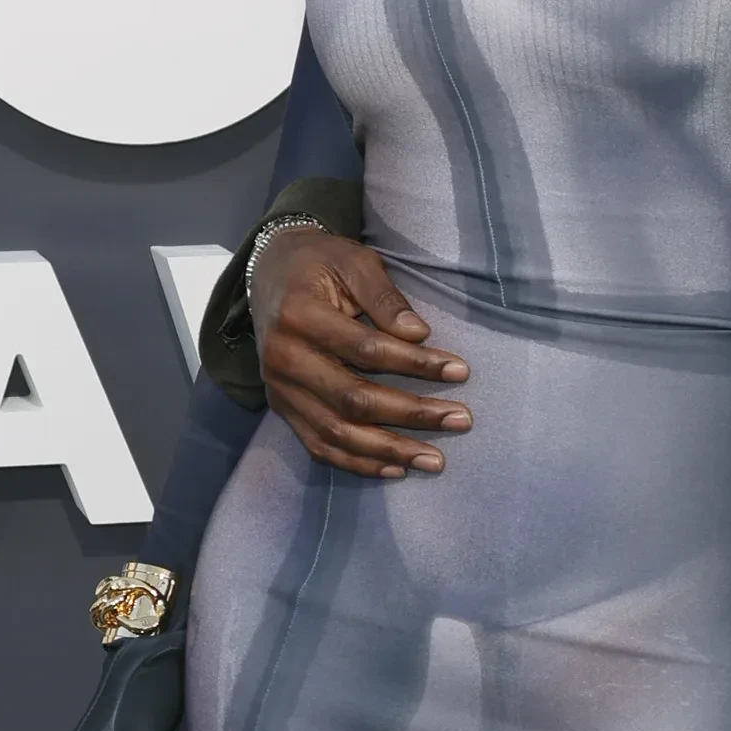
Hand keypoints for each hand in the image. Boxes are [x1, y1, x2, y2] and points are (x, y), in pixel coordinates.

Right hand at [256, 229, 470, 477]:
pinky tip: (395, 468)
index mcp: (300, 316)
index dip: (415, 363)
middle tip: (461, 420)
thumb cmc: (321, 263)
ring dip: (390, 450)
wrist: (269, 273)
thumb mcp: (355, 262)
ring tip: (435, 460)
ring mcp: (279, 389)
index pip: (367, 350)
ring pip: (337, 432)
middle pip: (354, 399)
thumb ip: (385, 297)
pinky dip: (357, 462)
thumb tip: (419, 334)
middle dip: (412, 414)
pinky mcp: (282, 407)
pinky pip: (319, 445)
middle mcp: (284, 359)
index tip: (460, 370)